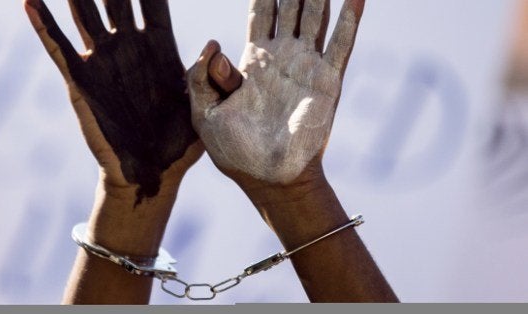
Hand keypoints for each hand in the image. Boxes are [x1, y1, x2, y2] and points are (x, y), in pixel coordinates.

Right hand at [24, 0, 200, 204]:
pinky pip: (59, 48)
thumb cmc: (181, 144)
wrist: (153, 175)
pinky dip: (44, 26)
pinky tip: (30, 1)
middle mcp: (129, 48)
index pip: (152, 2)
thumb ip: (206, 77)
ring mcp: (103, 62)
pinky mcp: (82, 82)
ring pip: (85, 13)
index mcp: (160, 49)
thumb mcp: (202, 108)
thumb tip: (213, 44)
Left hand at [188, 0, 364, 188]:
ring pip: (316, 17)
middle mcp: (283, 58)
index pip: (260, 14)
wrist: (268, 178)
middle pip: (290, 7)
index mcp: (253, 62)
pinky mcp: (328, 82)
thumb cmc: (234, 151)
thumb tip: (212, 43)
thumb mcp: (204, 114)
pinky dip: (350, 19)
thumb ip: (200, 78)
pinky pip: (341, 44)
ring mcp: (307, 67)